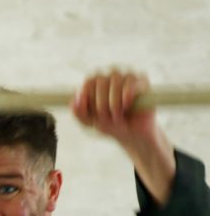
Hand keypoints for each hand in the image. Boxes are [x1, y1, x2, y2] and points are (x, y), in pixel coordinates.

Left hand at [72, 69, 175, 203]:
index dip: (85, 96)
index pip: (87, 82)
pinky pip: (131, 82)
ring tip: (116, 116)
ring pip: (113, 80)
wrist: (134, 137)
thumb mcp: (92, 124)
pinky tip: (126, 108)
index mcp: (96, 86)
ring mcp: (127, 78)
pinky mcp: (143, 83)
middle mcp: (111, 78)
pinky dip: (126, 96)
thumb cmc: (112, 129)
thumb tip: (73, 101)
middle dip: (99, 103)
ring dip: (112, 102)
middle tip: (105, 118)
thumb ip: (80, 112)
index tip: (89, 113)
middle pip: (98, 80)